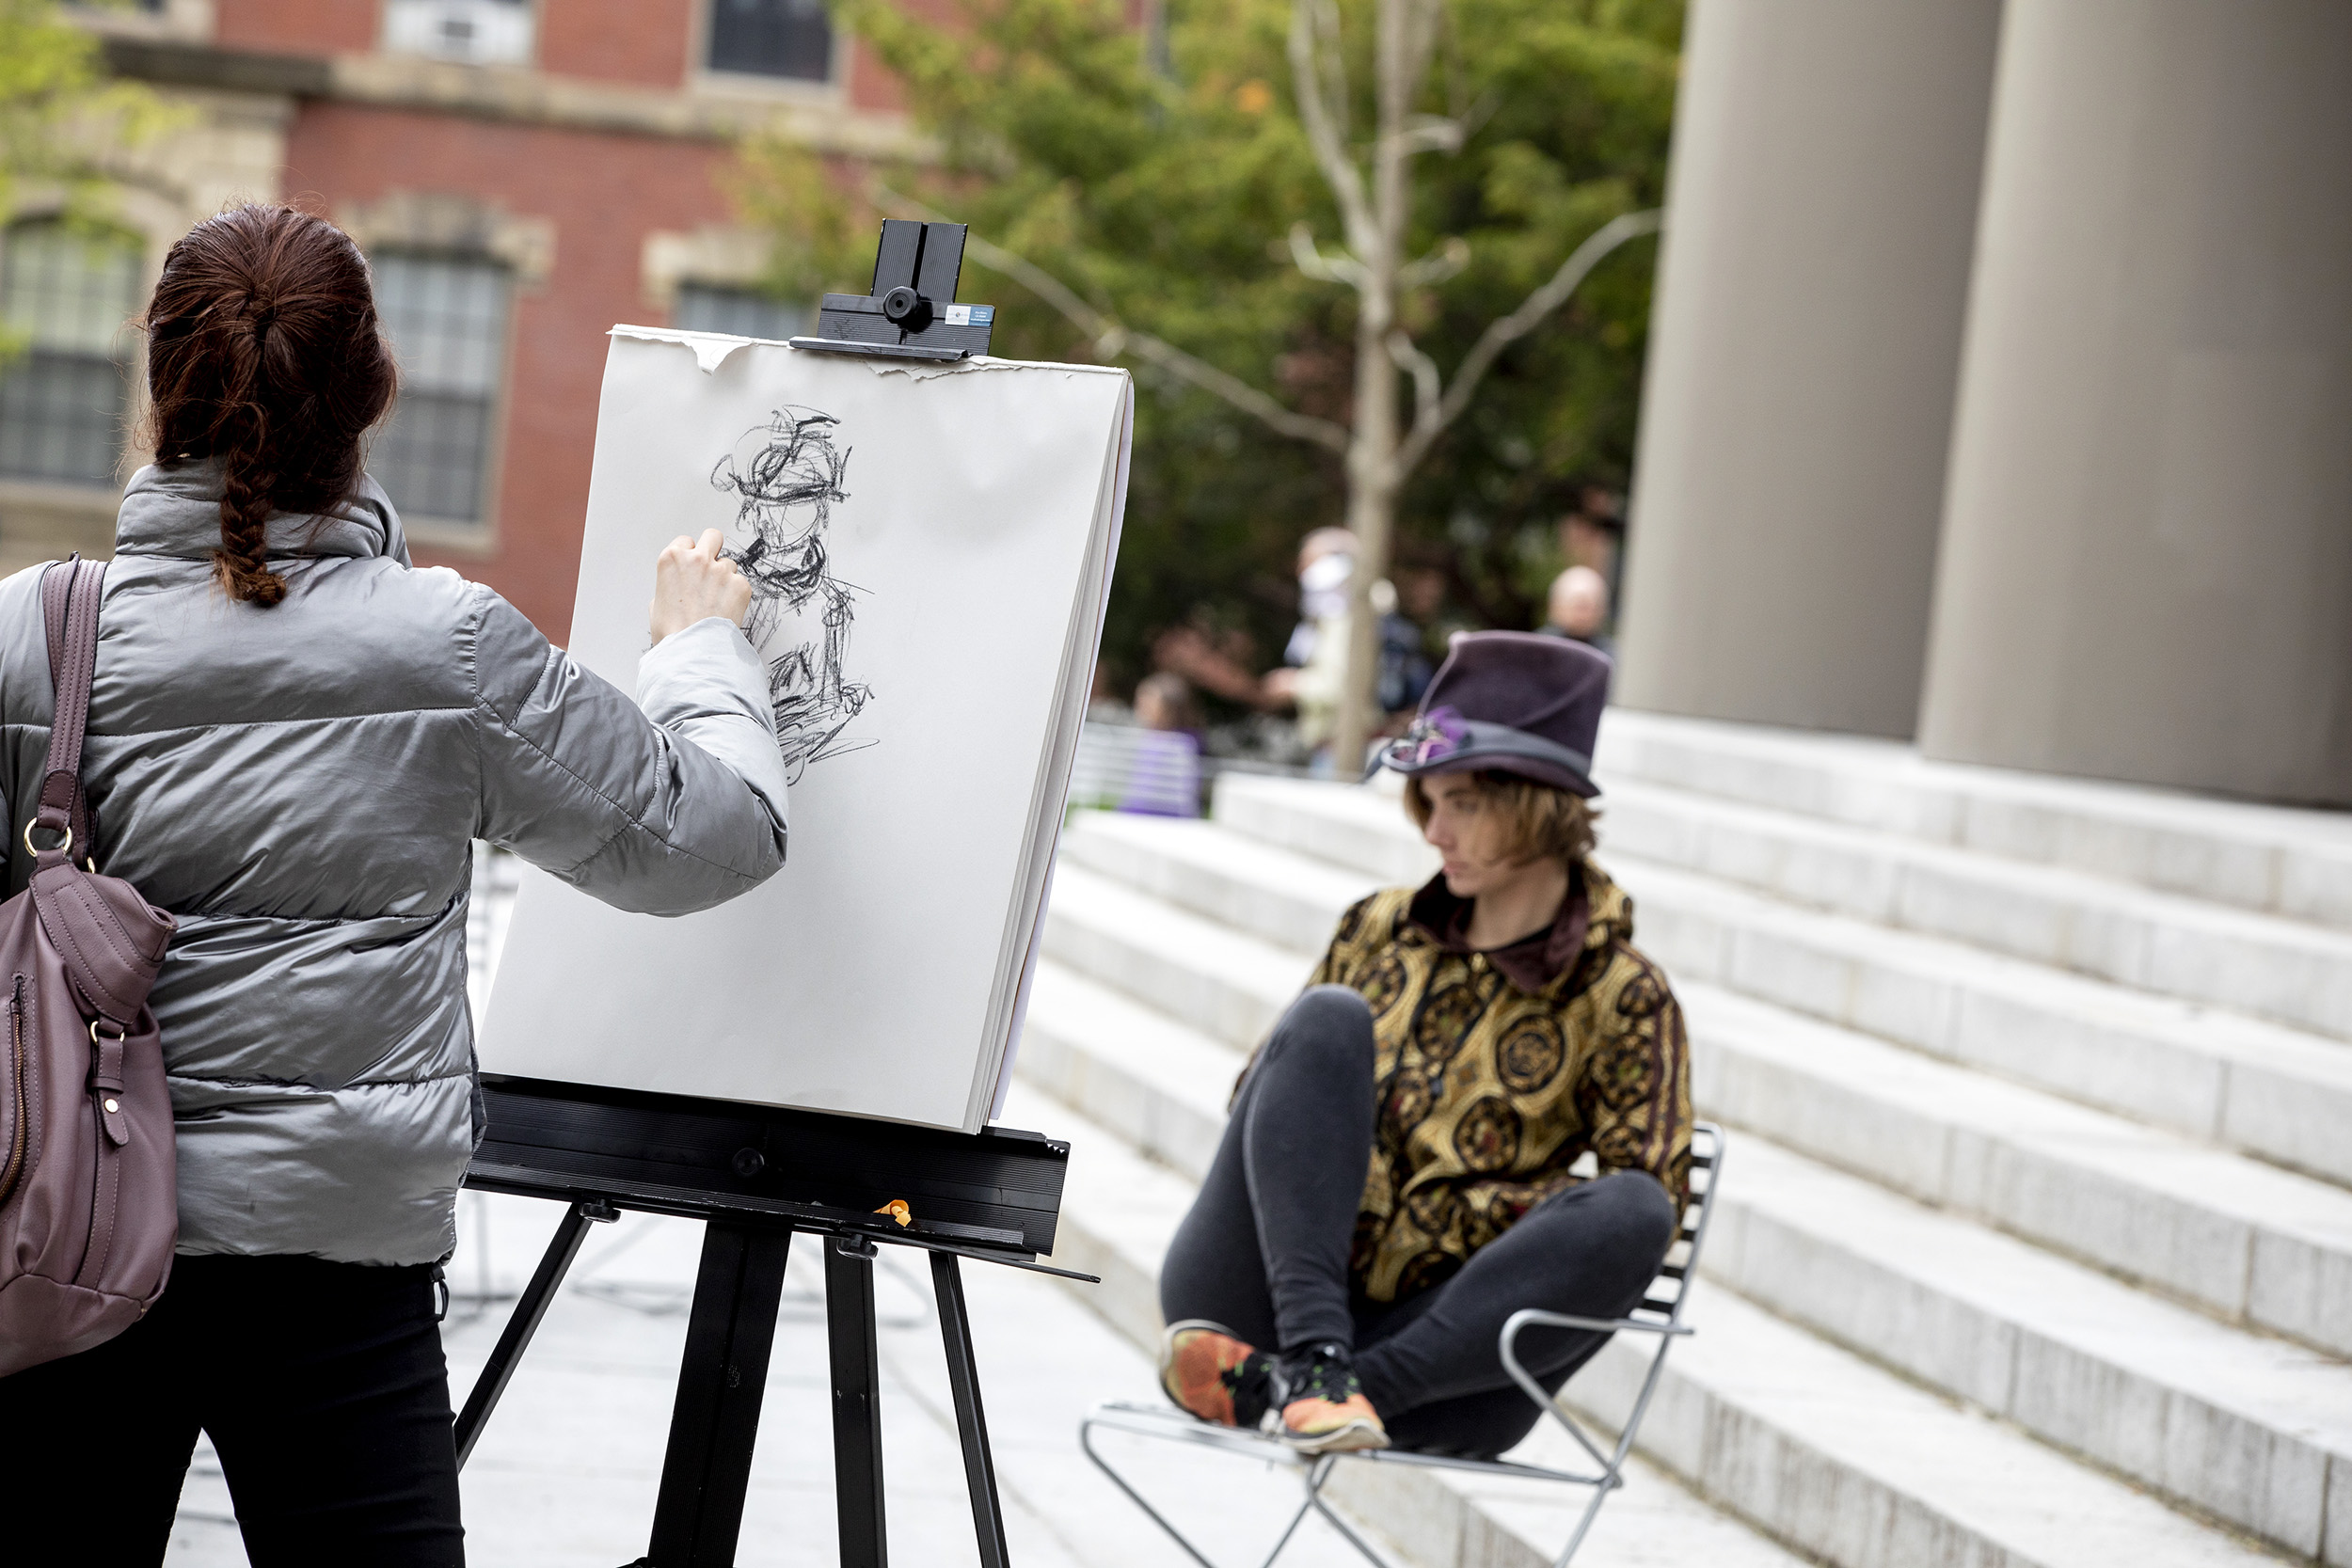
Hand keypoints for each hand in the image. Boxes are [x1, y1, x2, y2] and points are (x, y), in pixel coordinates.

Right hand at [650, 528, 752, 643]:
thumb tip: (677, 586)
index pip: (686, 542)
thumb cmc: (672, 633)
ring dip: (725, 578)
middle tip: (712, 569)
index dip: (689, 555)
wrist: (693, 651)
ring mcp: (720, 570)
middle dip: (713, 549)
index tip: (691, 569)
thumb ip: (669, 585)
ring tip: (717, 601)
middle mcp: (696, 559)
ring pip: (729, 563)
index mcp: (672, 560)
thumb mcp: (657, 605)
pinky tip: (726, 611)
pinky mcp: (740, 584)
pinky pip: (741, 583)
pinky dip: (736, 595)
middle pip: (712, 537)